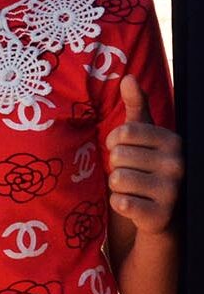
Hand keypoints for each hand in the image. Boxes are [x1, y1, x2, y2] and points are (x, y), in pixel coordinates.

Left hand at [107, 74, 181, 235]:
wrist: (165, 213)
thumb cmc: (148, 165)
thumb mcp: (145, 135)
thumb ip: (137, 106)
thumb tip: (128, 77)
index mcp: (173, 141)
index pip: (124, 132)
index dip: (114, 141)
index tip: (123, 149)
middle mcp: (178, 165)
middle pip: (118, 156)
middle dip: (117, 165)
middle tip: (133, 173)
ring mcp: (172, 192)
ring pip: (117, 179)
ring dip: (117, 185)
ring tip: (135, 188)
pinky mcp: (160, 216)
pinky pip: (120, 202)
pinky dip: (119, 203)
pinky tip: (135, 204)